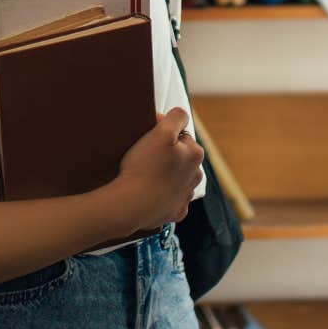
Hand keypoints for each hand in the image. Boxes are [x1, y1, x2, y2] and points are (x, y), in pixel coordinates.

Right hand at [110, 108, 204, 232]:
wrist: (132, 205)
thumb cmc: (145, 166)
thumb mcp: (161, 132)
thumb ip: (176, 117)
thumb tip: (180, 116)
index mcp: (195, 154)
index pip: (181, 135)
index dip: (163, 135)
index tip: (148, 140)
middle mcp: (196, 175)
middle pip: (180, 158)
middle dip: (167, 156)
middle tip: (145, 158)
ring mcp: (186, 196)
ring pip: (176, 179)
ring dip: (165, 176)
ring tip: (145, 176)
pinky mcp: (176, 212)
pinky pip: (169, 200)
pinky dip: (161, 196)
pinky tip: (148, 194)